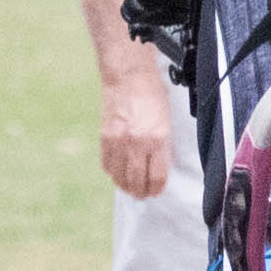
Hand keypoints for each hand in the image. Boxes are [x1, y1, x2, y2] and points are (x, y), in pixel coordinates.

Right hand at [97, 60, 170, 203]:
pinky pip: (107, 164)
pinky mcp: (104, 137)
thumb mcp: (166, 122)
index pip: (157, 177)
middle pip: (137, 181)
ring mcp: (118, 141)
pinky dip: (112, 172)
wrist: (129, 76)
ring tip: (130, 188)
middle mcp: (137, 143)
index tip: (156, 191)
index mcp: (158, 139)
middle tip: (143, 195)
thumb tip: (157, 169)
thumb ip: (162, 146)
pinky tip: (117, 173)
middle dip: (141, 192)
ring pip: (119, 177)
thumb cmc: (153, 95)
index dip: (156, 189)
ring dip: (125, 186)